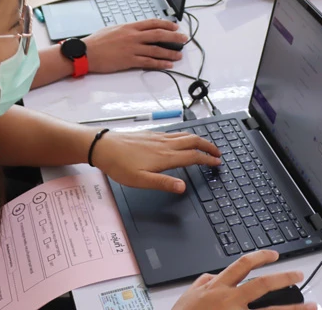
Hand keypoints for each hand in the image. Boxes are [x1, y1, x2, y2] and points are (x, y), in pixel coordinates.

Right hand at [85, 19, 187, 71]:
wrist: (86, 53)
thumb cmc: (97, 41)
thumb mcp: (113, 29)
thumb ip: (126, 29)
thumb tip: (135, 30)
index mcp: (129, 26)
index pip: (152, 23)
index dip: (166, 24)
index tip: (175, 27)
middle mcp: (133, 36)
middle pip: (159, 35)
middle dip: (174, 37)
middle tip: (184, 39)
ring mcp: (132, 48)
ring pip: (156, 49)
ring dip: (170, 52)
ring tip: (179, 55)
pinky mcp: (129, 61)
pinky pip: (149, 62)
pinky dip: (160, 64)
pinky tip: (168, 65)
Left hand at [91, 129, 220, 192]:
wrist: (103, 147)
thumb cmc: (119, 165)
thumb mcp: (140, 180)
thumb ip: (163, 183)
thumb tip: (183, 187)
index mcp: (165, 157)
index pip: (193, 156)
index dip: (207, 160)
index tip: (217, 162)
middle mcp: (165, 144)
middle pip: (193, 141)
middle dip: (208, 146)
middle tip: (218, 152)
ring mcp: (158, 137)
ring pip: (185, 135)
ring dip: (199, 140)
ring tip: (206, 145)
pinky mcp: (152, 134)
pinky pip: (176, 133)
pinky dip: (187, 136)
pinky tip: (183, 139)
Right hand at [173, 251, 314, 309]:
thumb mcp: (188, 296)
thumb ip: (202, 283)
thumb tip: (212, 275)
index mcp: (218, 288)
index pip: (243, 265)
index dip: (261, 257)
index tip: (275, 255)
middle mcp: (230, 301)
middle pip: (262, 285)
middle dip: (283, 279)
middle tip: (299, 276)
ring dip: (293, 309)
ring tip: (312, 306)